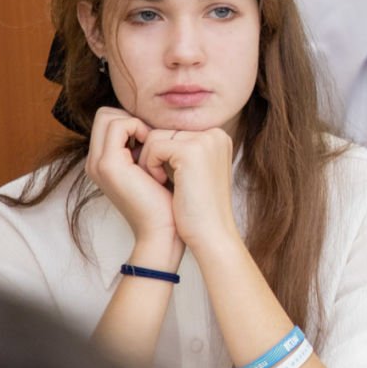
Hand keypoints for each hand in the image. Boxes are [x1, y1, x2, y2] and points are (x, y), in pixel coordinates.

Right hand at [86, 107, 178, 263]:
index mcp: (104, 163)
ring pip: (109, 115)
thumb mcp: (153, 169)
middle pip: (105, 114)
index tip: (156, 139)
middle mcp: (95, 162)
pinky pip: (119, 125)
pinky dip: (140, 128)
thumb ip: (146, 148)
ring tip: (155, 145)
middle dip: (132, 118)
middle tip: (155, 139)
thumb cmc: (168, 202)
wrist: (165, 231)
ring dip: (136, 123)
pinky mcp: (109, 164)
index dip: (133, 121)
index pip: (109, 121)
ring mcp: (98, 163)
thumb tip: (158, 126)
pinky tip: (155, 149)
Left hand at [139, 127, 241, 256]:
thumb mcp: (193, 171)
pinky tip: (164, 183)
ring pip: (155, 137)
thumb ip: (181, 149)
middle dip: (153, 157)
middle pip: (163, 132)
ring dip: (149, 161)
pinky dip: (150, 166)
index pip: (172, 132)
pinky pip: (153, 147)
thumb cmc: (197, 209)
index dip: (161, 156)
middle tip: (162, 181)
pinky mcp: (192, 151)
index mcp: (217, 137)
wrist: (211, 234)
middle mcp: (215, 134)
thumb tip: (150, 134)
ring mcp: (205, 140)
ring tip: (163, 182)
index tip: (169, 178)